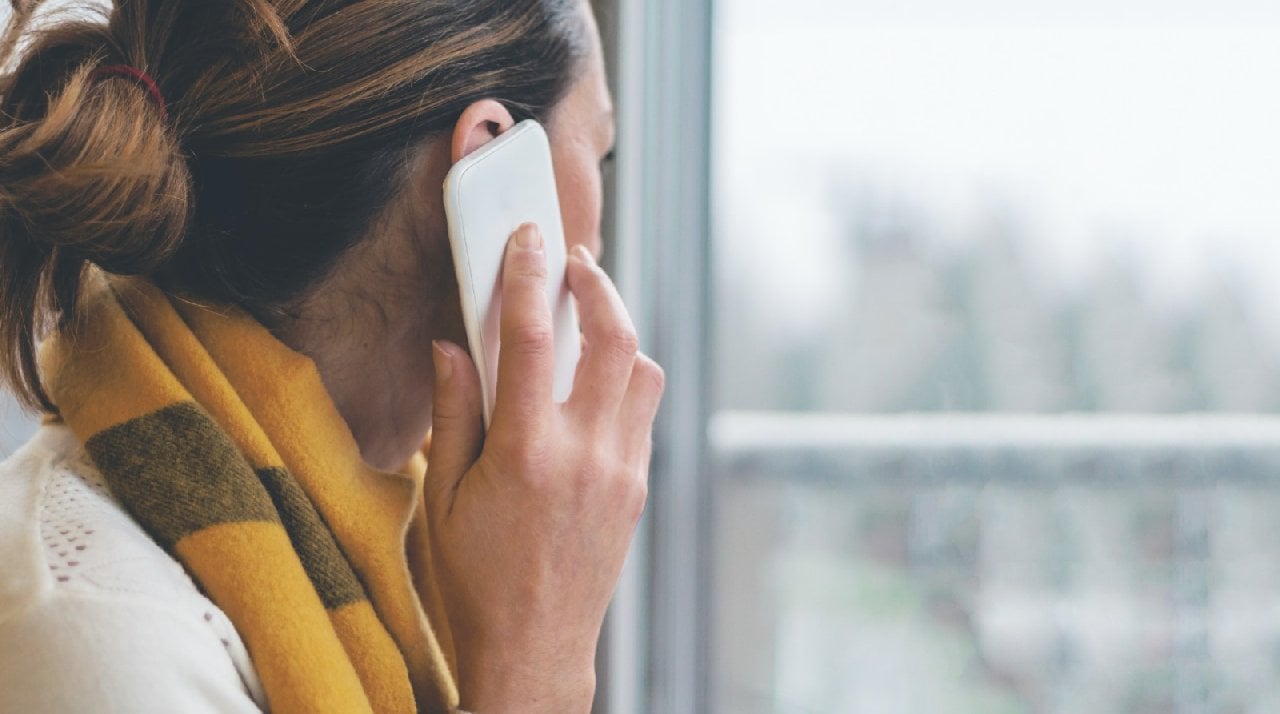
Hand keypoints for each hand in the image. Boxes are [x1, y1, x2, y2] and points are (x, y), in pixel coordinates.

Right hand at [424, 223, 663, 712]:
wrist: (535, 650)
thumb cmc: (475, 580)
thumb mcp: (440, 498)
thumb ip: (452, 413)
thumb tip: (450, 344)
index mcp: (525, 454)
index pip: (530, 341)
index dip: (528, 278)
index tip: (527, 237)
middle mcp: (584, 455)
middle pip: (614, 339)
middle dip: (599, 285)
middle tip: (577, 262)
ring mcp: (621, 471)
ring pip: (643, 372)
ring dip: (620, 333)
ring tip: (588, 319)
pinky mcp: (637, 489)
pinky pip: (642, 413)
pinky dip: (623, 380)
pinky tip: (591, 384)